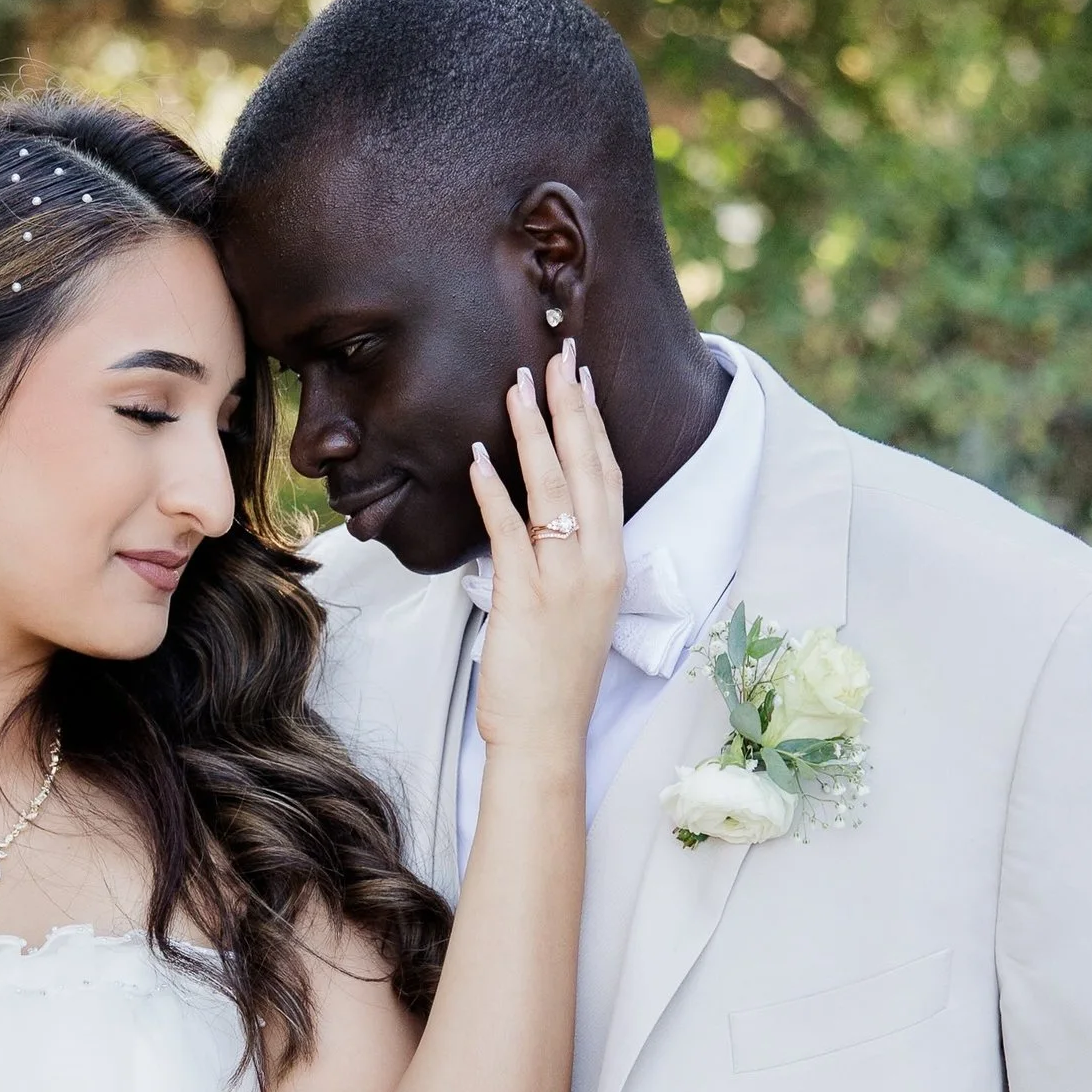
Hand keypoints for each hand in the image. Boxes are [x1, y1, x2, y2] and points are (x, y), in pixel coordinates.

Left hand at [465, 342, 626, 757]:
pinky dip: (494, 491)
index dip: (596, 425)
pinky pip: (510, 531)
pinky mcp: (527, 597)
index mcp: (612, 562)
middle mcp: (598, 562)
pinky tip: (479, 457)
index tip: (581, 379)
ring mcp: (565, 578)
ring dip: (534, 432)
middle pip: (589, 468)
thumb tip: (531, 523)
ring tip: (517, 386)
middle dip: (572, 407)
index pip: (609, 478)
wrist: (546, 735)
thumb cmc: (553, 677)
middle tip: (556, 356)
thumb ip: (560, 561)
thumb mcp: (572, 608)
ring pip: (554, 488)